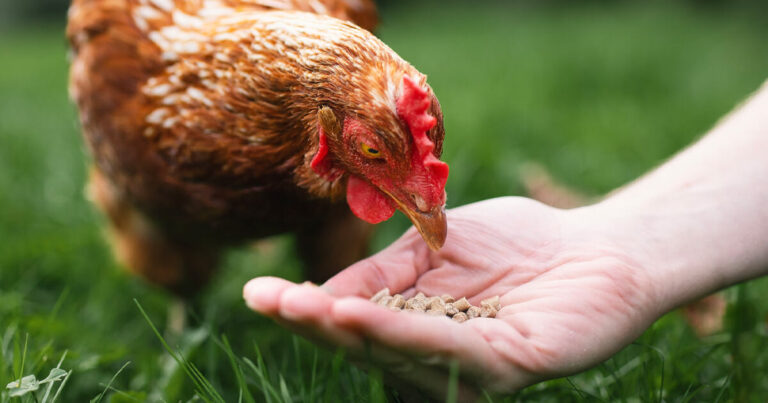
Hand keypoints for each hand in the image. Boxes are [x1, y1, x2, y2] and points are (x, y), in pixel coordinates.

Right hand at [243, 197, 661, 398]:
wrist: (598, 244)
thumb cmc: (517, 244)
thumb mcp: (433, 246)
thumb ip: (382, 271)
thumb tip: (319, 295)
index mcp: (418, 330)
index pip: (353, 324)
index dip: (306, 312)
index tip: (257, 295)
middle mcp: (440, 359)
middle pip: (368, 347)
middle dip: (318, 325)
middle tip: (273, 303)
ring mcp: (474, 369)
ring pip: (401, 355)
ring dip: (352, 332)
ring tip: (309, 309)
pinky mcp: (511, 365)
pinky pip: (450, 352)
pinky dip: (400, 335)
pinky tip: (360, 316)